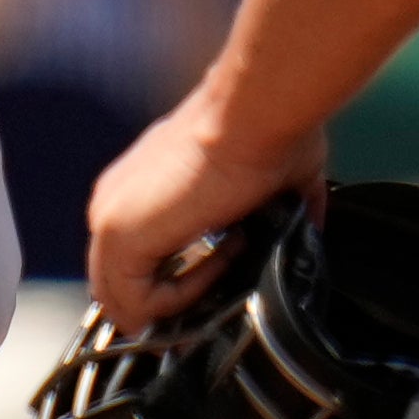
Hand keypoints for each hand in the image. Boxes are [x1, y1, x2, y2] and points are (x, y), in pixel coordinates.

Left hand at [85, 73, 320, 334]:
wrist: (255, 115)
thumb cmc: (265, 132)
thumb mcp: (267, 180)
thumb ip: (273, 209)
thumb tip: (308, 228)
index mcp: (138, 189)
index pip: (137, 261)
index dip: (180, 283)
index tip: (228, 268)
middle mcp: (114, 203)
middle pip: (123, 287)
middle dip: (174, 302)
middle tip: (223, 286)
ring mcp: (110, 220)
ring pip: (125, 302)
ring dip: (181, 302)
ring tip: (227, 266)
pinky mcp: (118, 237)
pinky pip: (137, 303)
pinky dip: (181, 301)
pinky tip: (220, 262)